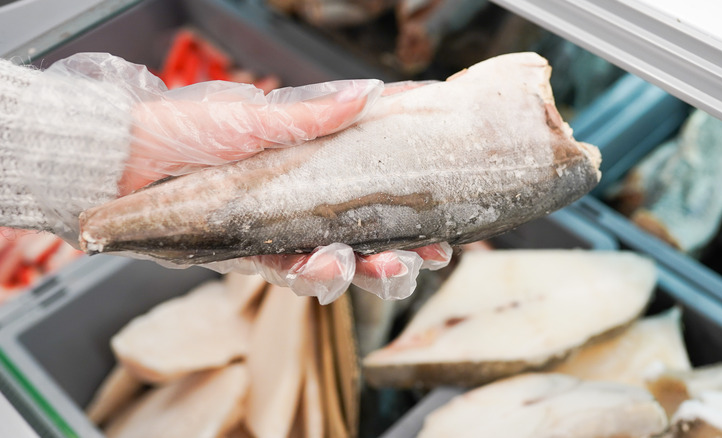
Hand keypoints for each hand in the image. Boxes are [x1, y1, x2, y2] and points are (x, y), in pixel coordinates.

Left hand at [119, 77, 450, 302]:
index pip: (370, 192)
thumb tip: (370, 92)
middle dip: (400, 252)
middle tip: (429, 255)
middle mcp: (300, 207)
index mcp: (311, 170)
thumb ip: (311, 114)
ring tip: (382, 266)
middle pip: (362, 238)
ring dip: (364, 270)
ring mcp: (277, 233)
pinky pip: (288, 274)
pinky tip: (332, 268)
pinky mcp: (249, 256)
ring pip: (333, 264)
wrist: (123, 162)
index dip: (409, 207)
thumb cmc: (187, 128)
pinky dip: (312, 275)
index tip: (444, 214)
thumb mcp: (253, 115)